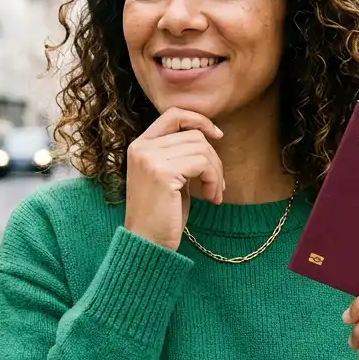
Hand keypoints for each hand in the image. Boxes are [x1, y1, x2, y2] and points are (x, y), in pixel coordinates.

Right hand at [123, 108, 225, 250]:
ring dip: (216, 173)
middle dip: (214, 159)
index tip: (217, 136)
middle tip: (217, 185)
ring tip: (214, 194)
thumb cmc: (162, 215)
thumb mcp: (169, 177)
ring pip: (202, 149)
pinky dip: (214, 180)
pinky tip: (211, 198)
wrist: (146, 244)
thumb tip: (210, 136)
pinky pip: (202, 164)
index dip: (199, 120)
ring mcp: (150, 159)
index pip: (173, 115)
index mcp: (140, 146)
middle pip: (194, 135)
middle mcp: (142, 148)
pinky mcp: (162, 173)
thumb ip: (180, 155)